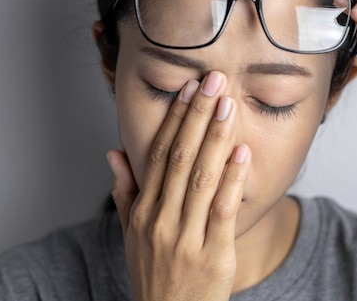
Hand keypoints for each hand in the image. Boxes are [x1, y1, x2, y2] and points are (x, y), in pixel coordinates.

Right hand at [107, 72, 250, 300]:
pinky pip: (224, 211)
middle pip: (181, 158)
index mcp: (144, 211)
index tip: (188, 90)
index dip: (175, 120)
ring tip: (228, 104)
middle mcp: (162, 220)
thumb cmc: (154, 273)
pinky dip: (233, 180)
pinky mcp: (214, 255)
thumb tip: (114, 153)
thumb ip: (125, 191)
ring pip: (202, 178)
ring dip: (216, 138)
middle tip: (212, 82)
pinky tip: (242, 152)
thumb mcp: (131, 234)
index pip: (160, 154)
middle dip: (198, 116)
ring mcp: (187, 237)